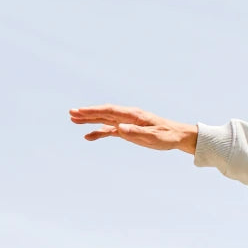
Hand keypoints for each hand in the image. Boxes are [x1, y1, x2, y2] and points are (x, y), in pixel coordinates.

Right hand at [69, 105, 197, 153]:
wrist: (177, 136)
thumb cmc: (167, 135)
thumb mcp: (154, 136)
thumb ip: (137, 132)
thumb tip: (120, 128)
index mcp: (133, 114)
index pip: (110, 111)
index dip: (94, 111)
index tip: (80, 111)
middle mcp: (127, 116)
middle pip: (104, 113)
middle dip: (87, 113)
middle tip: (71, 113)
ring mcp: (127, 123)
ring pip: (105, 120)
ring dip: (90, 120)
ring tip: (73, 120)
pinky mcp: (128, 130)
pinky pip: (110, 130)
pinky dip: (99, 132)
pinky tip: (89, 136)